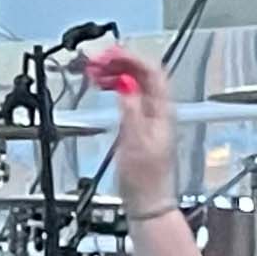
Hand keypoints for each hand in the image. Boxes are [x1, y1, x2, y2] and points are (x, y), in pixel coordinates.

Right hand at [89, 47, 176, 218]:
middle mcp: (158, 110)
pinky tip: (105, 88)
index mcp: (160, 111)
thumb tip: (125, 83)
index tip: (108, 54)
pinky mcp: (141, 124)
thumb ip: (130, 110)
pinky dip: (116, 87)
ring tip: (95, 71)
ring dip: (116, 73)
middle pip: (143, 73)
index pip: (150, 71)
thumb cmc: (143, 179)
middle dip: (120, 62)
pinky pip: (131, 95)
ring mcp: (150, 116)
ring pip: (136, 83)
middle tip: (96, 60)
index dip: (130, 58)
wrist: (147, 201)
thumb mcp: (133, 142)